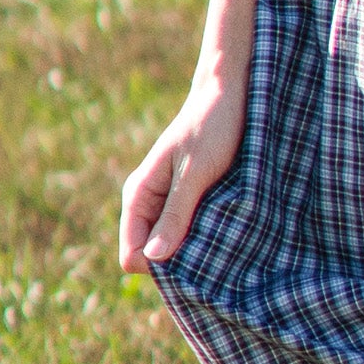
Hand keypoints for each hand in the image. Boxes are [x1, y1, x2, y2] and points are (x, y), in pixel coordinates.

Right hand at [119, 75, 246, 271]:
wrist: (228, 94)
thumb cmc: (211, 127)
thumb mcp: (196, 172)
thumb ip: (176, 214)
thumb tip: (155, 258)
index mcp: (139, 195)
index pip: (132, 256)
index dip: (160, 269)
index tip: (196, 265)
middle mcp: (150, 204)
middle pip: (153, 257)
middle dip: (180, 264)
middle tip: (217, 259)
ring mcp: (171, 204)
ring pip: (174, 249)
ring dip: (198, 253)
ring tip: (227, 247)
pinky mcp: (193, 202)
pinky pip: (193, 235)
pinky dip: (208, 240)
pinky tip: (230, 237)